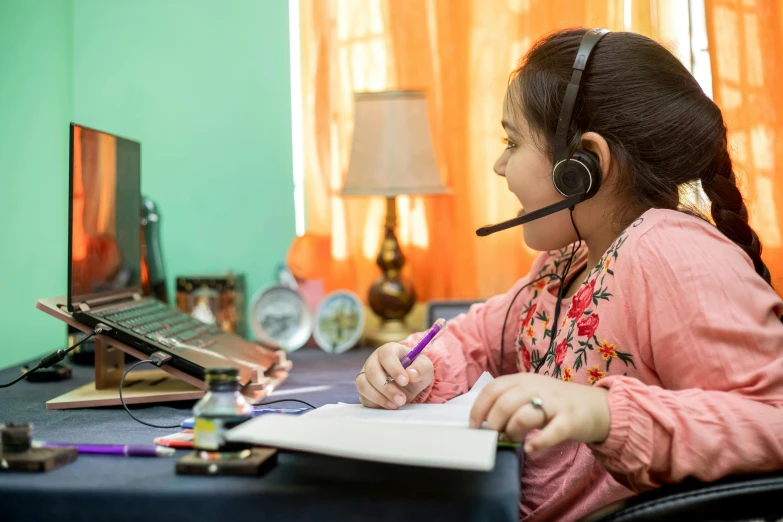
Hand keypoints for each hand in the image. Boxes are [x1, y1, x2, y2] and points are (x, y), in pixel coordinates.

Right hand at [356, 343, 433, 408]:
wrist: (409, 385)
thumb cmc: (415, 371)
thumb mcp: (425, 368)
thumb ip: (421, 368)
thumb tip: (411, 374)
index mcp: (389, 350)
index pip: (386, 354)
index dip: (394, 368)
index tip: (405, 381)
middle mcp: (374, 360)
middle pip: (372, 371)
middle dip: (387, 388)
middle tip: (402, 400)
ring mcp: (366, 374)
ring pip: (363, 384)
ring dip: (379, 397)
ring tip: (396, 404)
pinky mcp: (363, 389)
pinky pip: (363, 396)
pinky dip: (376, 403)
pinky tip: (390, 405)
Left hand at [469, 373, 610, 453]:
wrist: (596, 407)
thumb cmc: (555, 404)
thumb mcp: (530, 395)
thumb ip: (509, 404)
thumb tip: (484, 424)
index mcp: (523, 380)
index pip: (492, 389)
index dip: (478, 409)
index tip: (474, 427)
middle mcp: (537, 387)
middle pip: (504, 404)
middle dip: (494, 424)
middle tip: (497, 436)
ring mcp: (554, 403)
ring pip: (523, 416)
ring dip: (513, 432)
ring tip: (514, 440)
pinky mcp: (570, 419)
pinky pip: (551, 432)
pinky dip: (537, 443)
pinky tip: (531, 449)